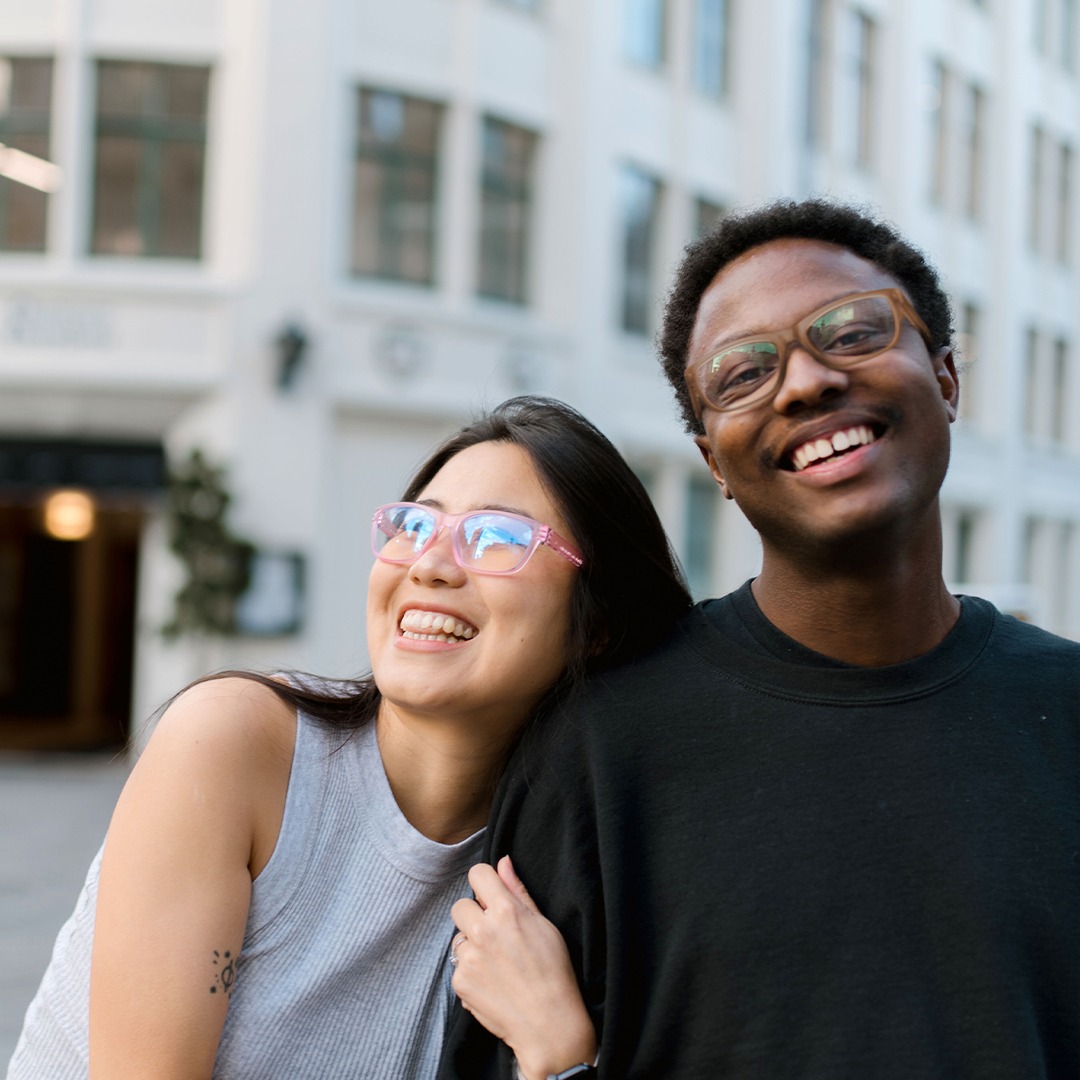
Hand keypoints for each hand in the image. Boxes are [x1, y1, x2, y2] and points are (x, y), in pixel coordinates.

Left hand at [451, 856, 596, 1079]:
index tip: (491, 896)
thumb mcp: (543, 924)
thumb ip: (518, 891)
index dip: (485, 883)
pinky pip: (459, 967)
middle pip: (460, 906)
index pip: (477, 874)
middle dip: (474, 916)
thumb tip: (503, 862)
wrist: (548, 1023)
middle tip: (495, 935)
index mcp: (506, 911)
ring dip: (472, 946)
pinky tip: (493, 982)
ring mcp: (469, 958)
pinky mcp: (460, 982)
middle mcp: (483, 931)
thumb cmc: (553, 971)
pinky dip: (471, 972)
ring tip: (497, 964)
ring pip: (458, 938)